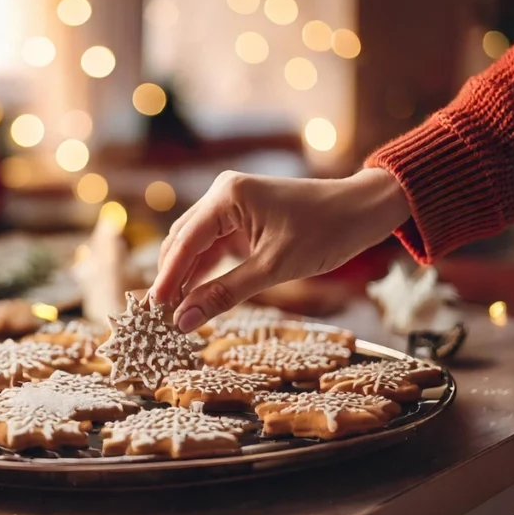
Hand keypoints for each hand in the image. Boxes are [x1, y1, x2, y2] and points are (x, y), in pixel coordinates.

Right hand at [150, 168, 410, 331]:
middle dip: (171, 278)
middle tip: (157, 317)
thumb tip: (184, 321)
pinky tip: (195, 297)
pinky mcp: (241, 218)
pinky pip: (213, 247)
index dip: (166, 278)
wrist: (362, 212)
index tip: (151, 310)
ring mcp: (231, 204)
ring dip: (185, 277)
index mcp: (227, 195)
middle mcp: (222, 194)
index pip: (185, 242)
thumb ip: (225, 294)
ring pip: (195, 246)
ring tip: (172, 312)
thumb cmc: (324, 233)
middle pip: (183, 241)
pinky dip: (204, 272)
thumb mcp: (273, 269)